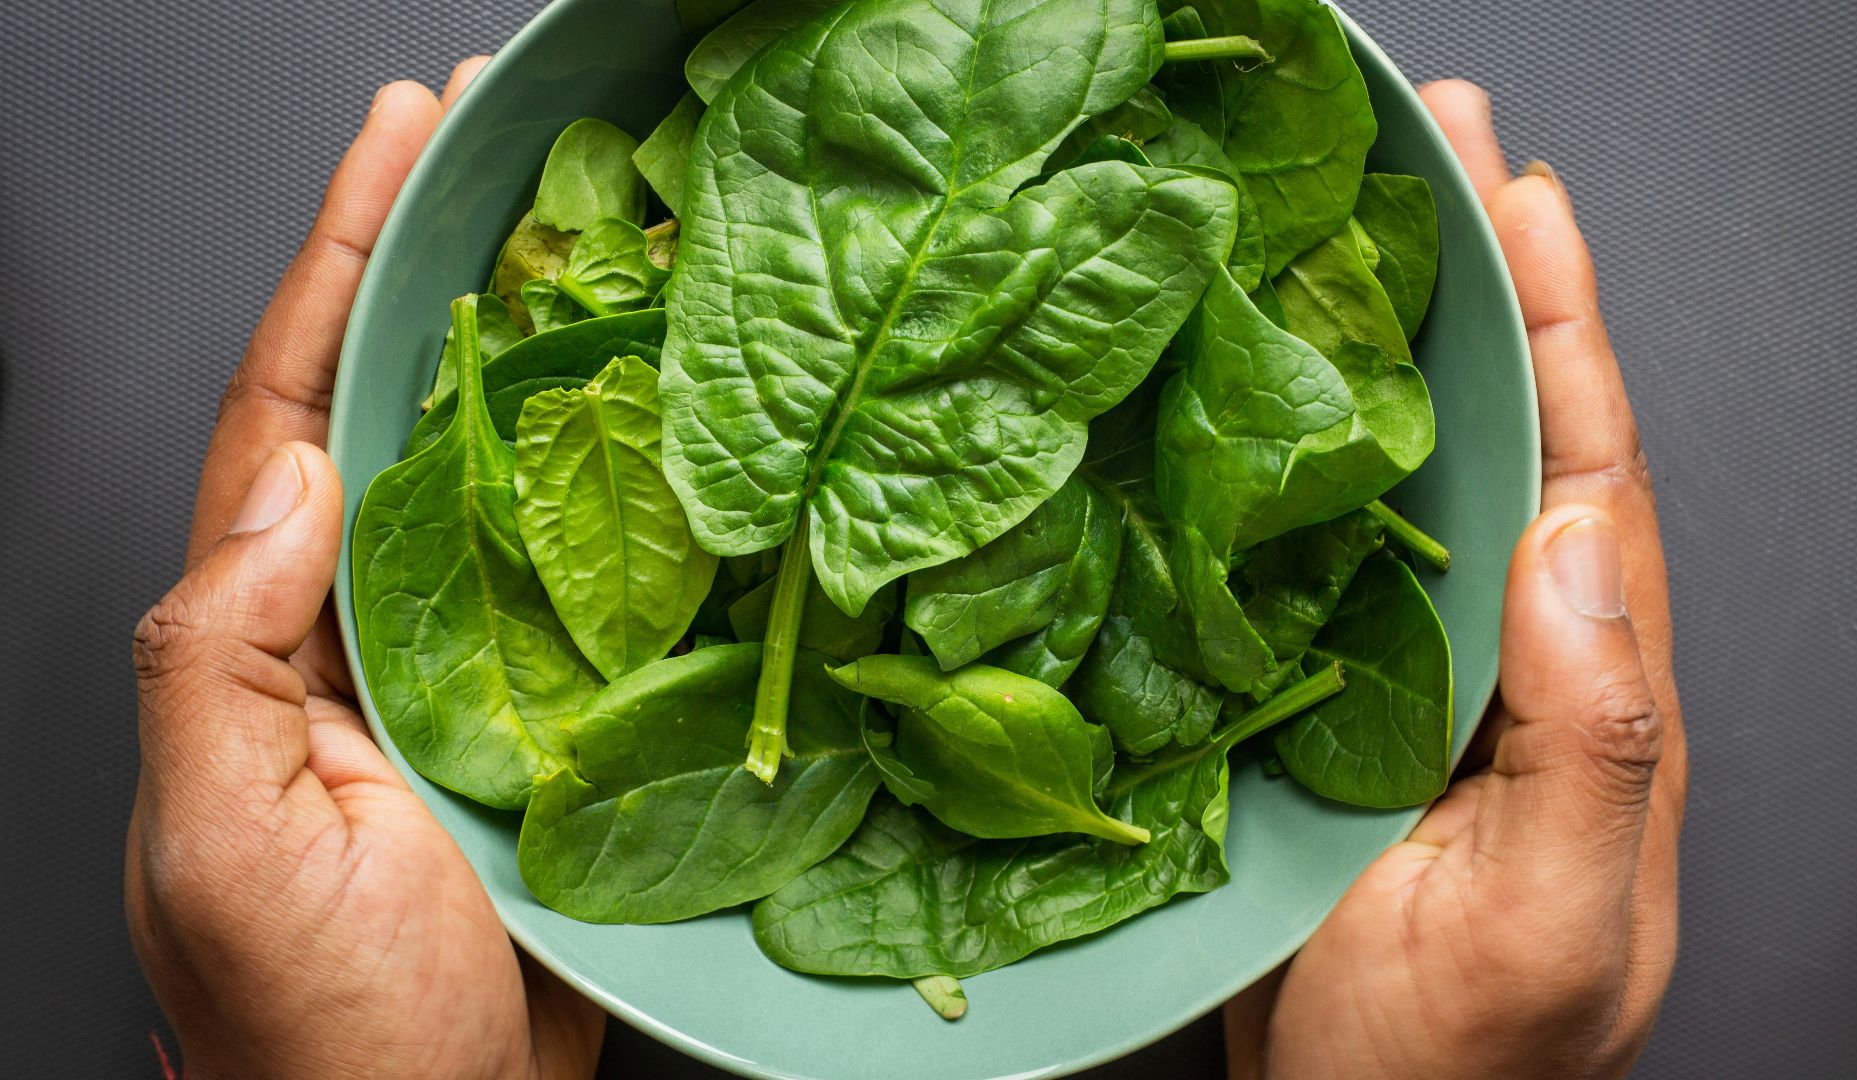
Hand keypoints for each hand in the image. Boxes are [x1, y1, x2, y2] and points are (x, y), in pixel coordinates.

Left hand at [125, 60, 604, 1079]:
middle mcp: (360, 627)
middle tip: (500, 143)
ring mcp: (463, 667)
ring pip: (502, 477)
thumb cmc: (316, 1028)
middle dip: (434, 264)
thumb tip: (282, 480)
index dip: (335, 265)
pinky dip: (623, 487)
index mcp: (265, 636)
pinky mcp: (553, 716)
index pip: (288, 412)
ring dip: (542, 353)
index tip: (396, 143)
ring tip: (597, 237)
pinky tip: (670, 422)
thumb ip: (216, 659)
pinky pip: (588, 576)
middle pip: (397, 408)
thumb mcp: (220, 843)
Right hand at [1226, 81, 1687, 1078]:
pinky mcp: (1325, 703)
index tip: (1518, 195)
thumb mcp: (1550, 926)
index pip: (1590, 469)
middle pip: (1509, 434)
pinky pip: (1319, 551)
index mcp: (1591, 690)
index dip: (1559, 323)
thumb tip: (1583, 542)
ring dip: (1389, 345)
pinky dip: (1297, 453)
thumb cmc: (1453, 1070)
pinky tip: (1252, 391)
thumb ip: (1598, 743)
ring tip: (1349, 223)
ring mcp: (1417, 676)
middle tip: (1436, 147)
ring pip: (1414, 476)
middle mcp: (1512, 657)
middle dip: (1483, 282)